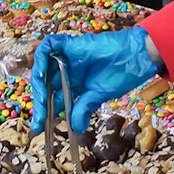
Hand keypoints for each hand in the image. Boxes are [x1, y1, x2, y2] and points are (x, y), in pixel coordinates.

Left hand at [31, 27, 160, 133]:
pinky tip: (42, 73)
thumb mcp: (99, 96)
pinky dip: (42, 58)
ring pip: (43, 68)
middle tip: (39, 119)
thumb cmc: (121, 76)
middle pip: (45, 87)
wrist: (135, 57)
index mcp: (73, 86)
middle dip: (40, 104)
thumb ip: (84, 108)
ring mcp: (67, 58)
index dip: (44, 114)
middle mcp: (67, 72)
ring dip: (38, 84)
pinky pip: (49, 46)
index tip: (38, 129)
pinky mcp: (70, 44)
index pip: (53, 100)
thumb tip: (75, 129)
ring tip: (42, 101)